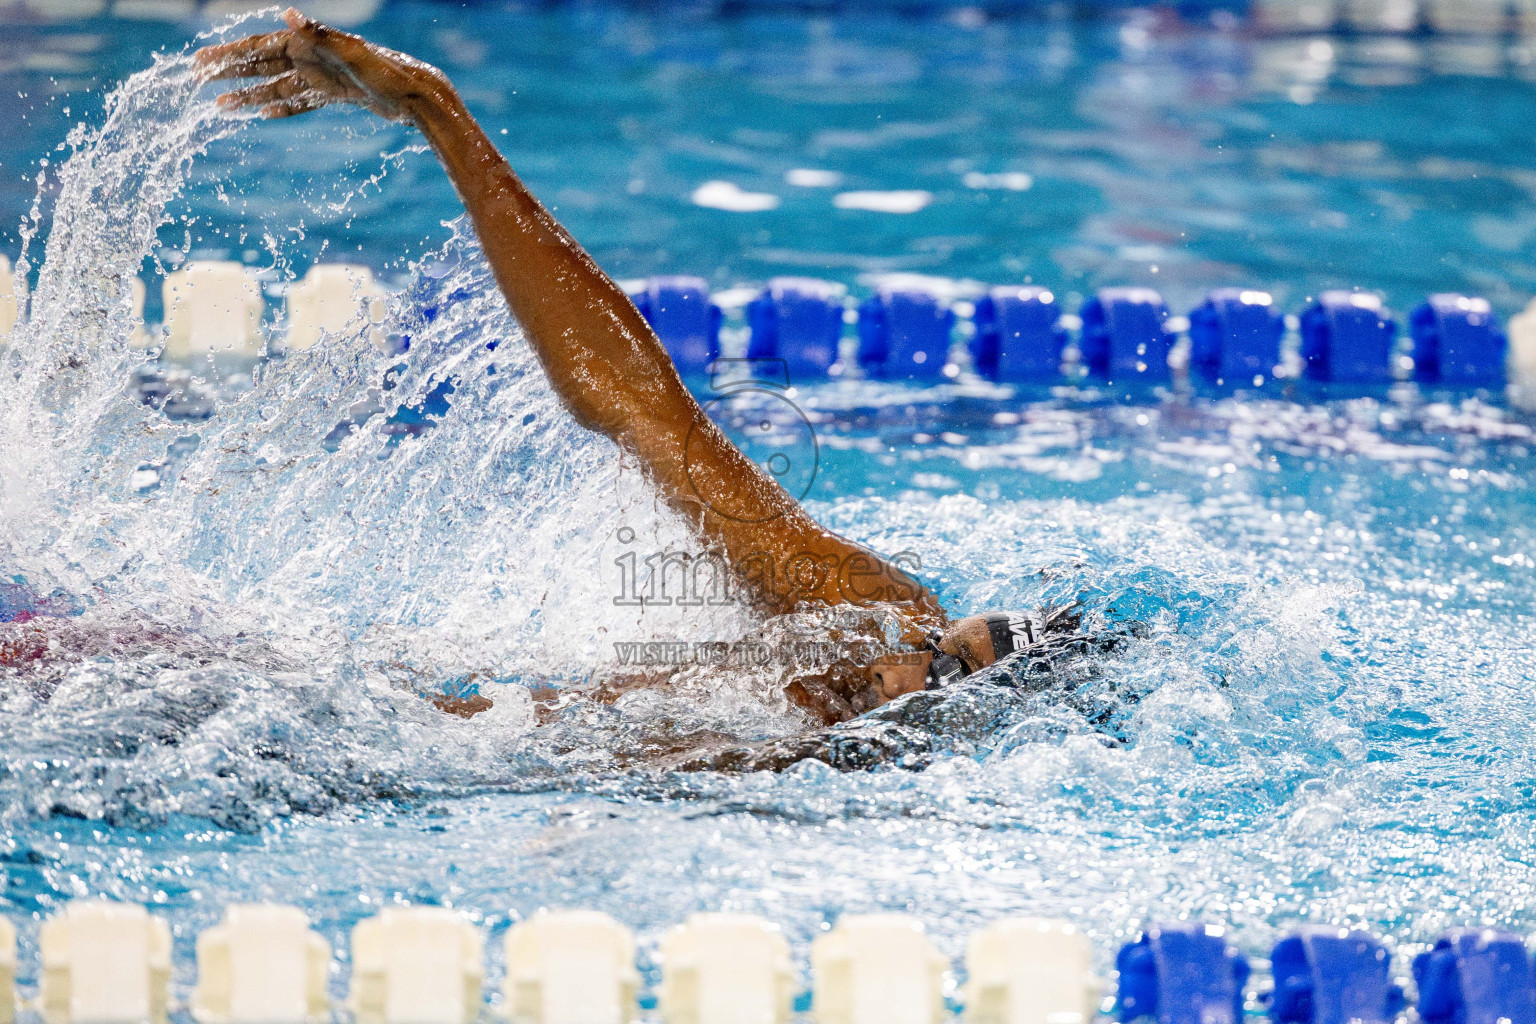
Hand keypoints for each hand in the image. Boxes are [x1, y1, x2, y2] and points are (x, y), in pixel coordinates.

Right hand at [193, 7, 452, 122]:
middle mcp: (312, 57)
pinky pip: (300, 102)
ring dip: (249, 96)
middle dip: (229, 70)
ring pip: (277, 86)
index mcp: (310, 43)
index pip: (259, 45)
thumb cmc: (389, 72)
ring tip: (221, 106)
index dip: (228, 53)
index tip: (201, 61)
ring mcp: (323, 76)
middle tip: (196, 78)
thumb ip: (320, 35)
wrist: (418, 96)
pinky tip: (261, 116)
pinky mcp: (335, 94)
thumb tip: (288, 13)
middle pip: (261, 63)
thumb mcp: (353, 54)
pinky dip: (280, 109)